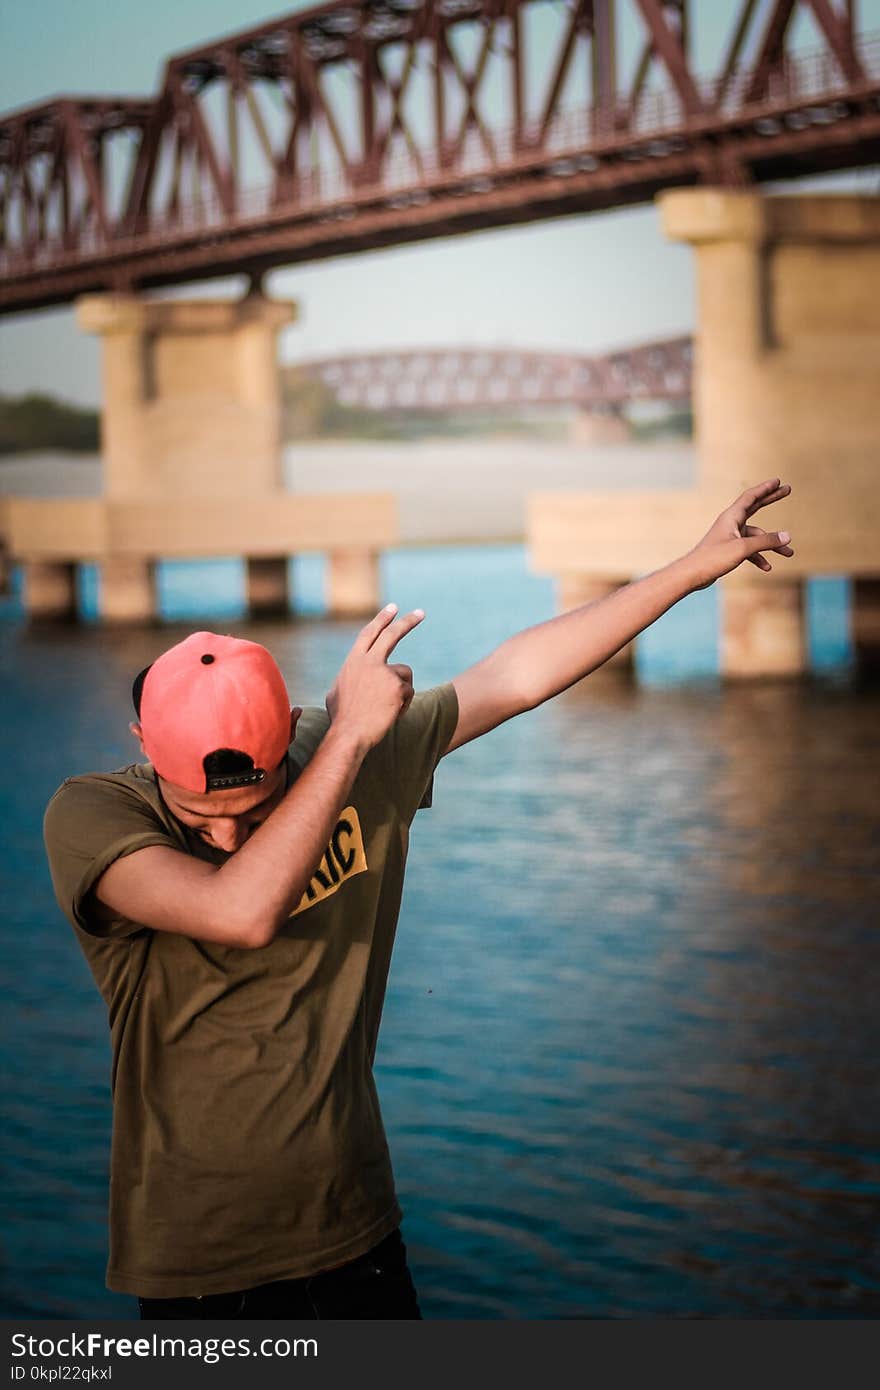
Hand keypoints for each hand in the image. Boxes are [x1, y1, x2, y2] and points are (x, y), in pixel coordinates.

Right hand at [325, 603, 423, 750]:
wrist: (349, 734)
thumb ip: (348, 680)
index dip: (381, 620)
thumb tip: (351, 679)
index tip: (393, 608)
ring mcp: (384, 672)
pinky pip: (408, 692)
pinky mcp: (397, 685)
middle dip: (408, 622)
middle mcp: (368, 661)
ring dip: (401, 690)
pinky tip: (390, 714)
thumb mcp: (336, 693)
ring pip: (404, 674)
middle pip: (392, 634)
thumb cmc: (341, 718)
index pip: (369, 633)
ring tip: (386, 708)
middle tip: (421, 613)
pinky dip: (402, 705)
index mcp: (353, 661)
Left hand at [687, 479, 793, 590]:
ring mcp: (731, 536)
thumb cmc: (713, 558)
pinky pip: (749, 549)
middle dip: (771, 499)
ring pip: (756, 536)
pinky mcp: (729, 549)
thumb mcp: (743, 548)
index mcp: (732, 516)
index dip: (765, 488)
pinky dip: (759, 556)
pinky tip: (767, 567)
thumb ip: (766, 542)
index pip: (751, 496)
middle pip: (755, 506)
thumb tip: (787, 536)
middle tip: (788, 490)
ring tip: (789, 553)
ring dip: (772, 544)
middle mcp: (731, 523)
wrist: (693, 574)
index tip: (778, 481)